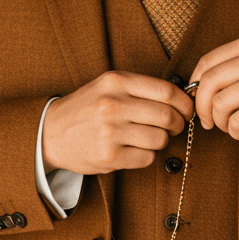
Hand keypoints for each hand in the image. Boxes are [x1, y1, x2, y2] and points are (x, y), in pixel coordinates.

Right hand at [41, 71, 194, 174]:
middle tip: (176, 127)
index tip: (187, 109)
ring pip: (160, 139)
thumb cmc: (86, 108)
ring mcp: (111, 132)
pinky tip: (134, 149)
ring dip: (162, 141)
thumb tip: (181, 99)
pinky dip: (147, 156)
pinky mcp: (110, 156)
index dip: (184, 102)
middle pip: (167, 116)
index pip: (166, 91)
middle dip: (178, 124)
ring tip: (150, 138)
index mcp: (116, 82)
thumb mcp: (108, 86)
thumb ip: (140, 88)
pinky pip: (147, 158)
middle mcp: (113, 104)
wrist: (51, 132)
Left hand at [188, 34, 238, 142]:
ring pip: (220, 104)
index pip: (207, 62)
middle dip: (202, 107)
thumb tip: (193, 89)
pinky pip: (237, 122)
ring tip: (235, 126)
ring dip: (222, 123)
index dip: (195, 87)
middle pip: (208, 82)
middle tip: (209, 122)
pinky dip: (237, 132)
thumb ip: (231, 70)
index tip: (199, 103)